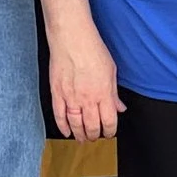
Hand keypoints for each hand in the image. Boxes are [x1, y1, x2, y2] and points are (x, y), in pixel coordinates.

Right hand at [47, 23, 122, 140]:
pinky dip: (63, 126)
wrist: (72, 38)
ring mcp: (71, 98)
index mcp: (104, 94)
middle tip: (95, 137)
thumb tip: (119, 107)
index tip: (109, 132)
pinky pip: (59, 115)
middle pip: (92, 127)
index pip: (109, 121)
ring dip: (80, 134)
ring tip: (82, 138)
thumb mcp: (111, 71)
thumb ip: (114, 93)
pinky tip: (67, 132)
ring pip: (75, 124)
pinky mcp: (57, 93)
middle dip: (95, 135)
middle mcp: (88, 99)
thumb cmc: (92, 49)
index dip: (110, 131)